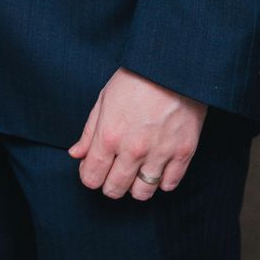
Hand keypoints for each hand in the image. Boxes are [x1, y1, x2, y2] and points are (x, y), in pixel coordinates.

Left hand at [68, 68, 206, 199]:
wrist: (172, 66)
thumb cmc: (135, 78)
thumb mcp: (104, 99)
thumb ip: (90, 132)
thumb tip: (76, 155)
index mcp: (109, 135)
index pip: (91, 177)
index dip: (89, 176)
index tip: (94, 168)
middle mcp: (133, 149)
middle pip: (115, 189)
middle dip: (109, 185)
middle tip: (114, 172)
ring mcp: (160, 153)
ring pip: (142, 193)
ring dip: (136, 187)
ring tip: (136, 171)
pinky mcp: (183, 152)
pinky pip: (169, 184)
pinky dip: (162, 181)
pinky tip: (157, 167)